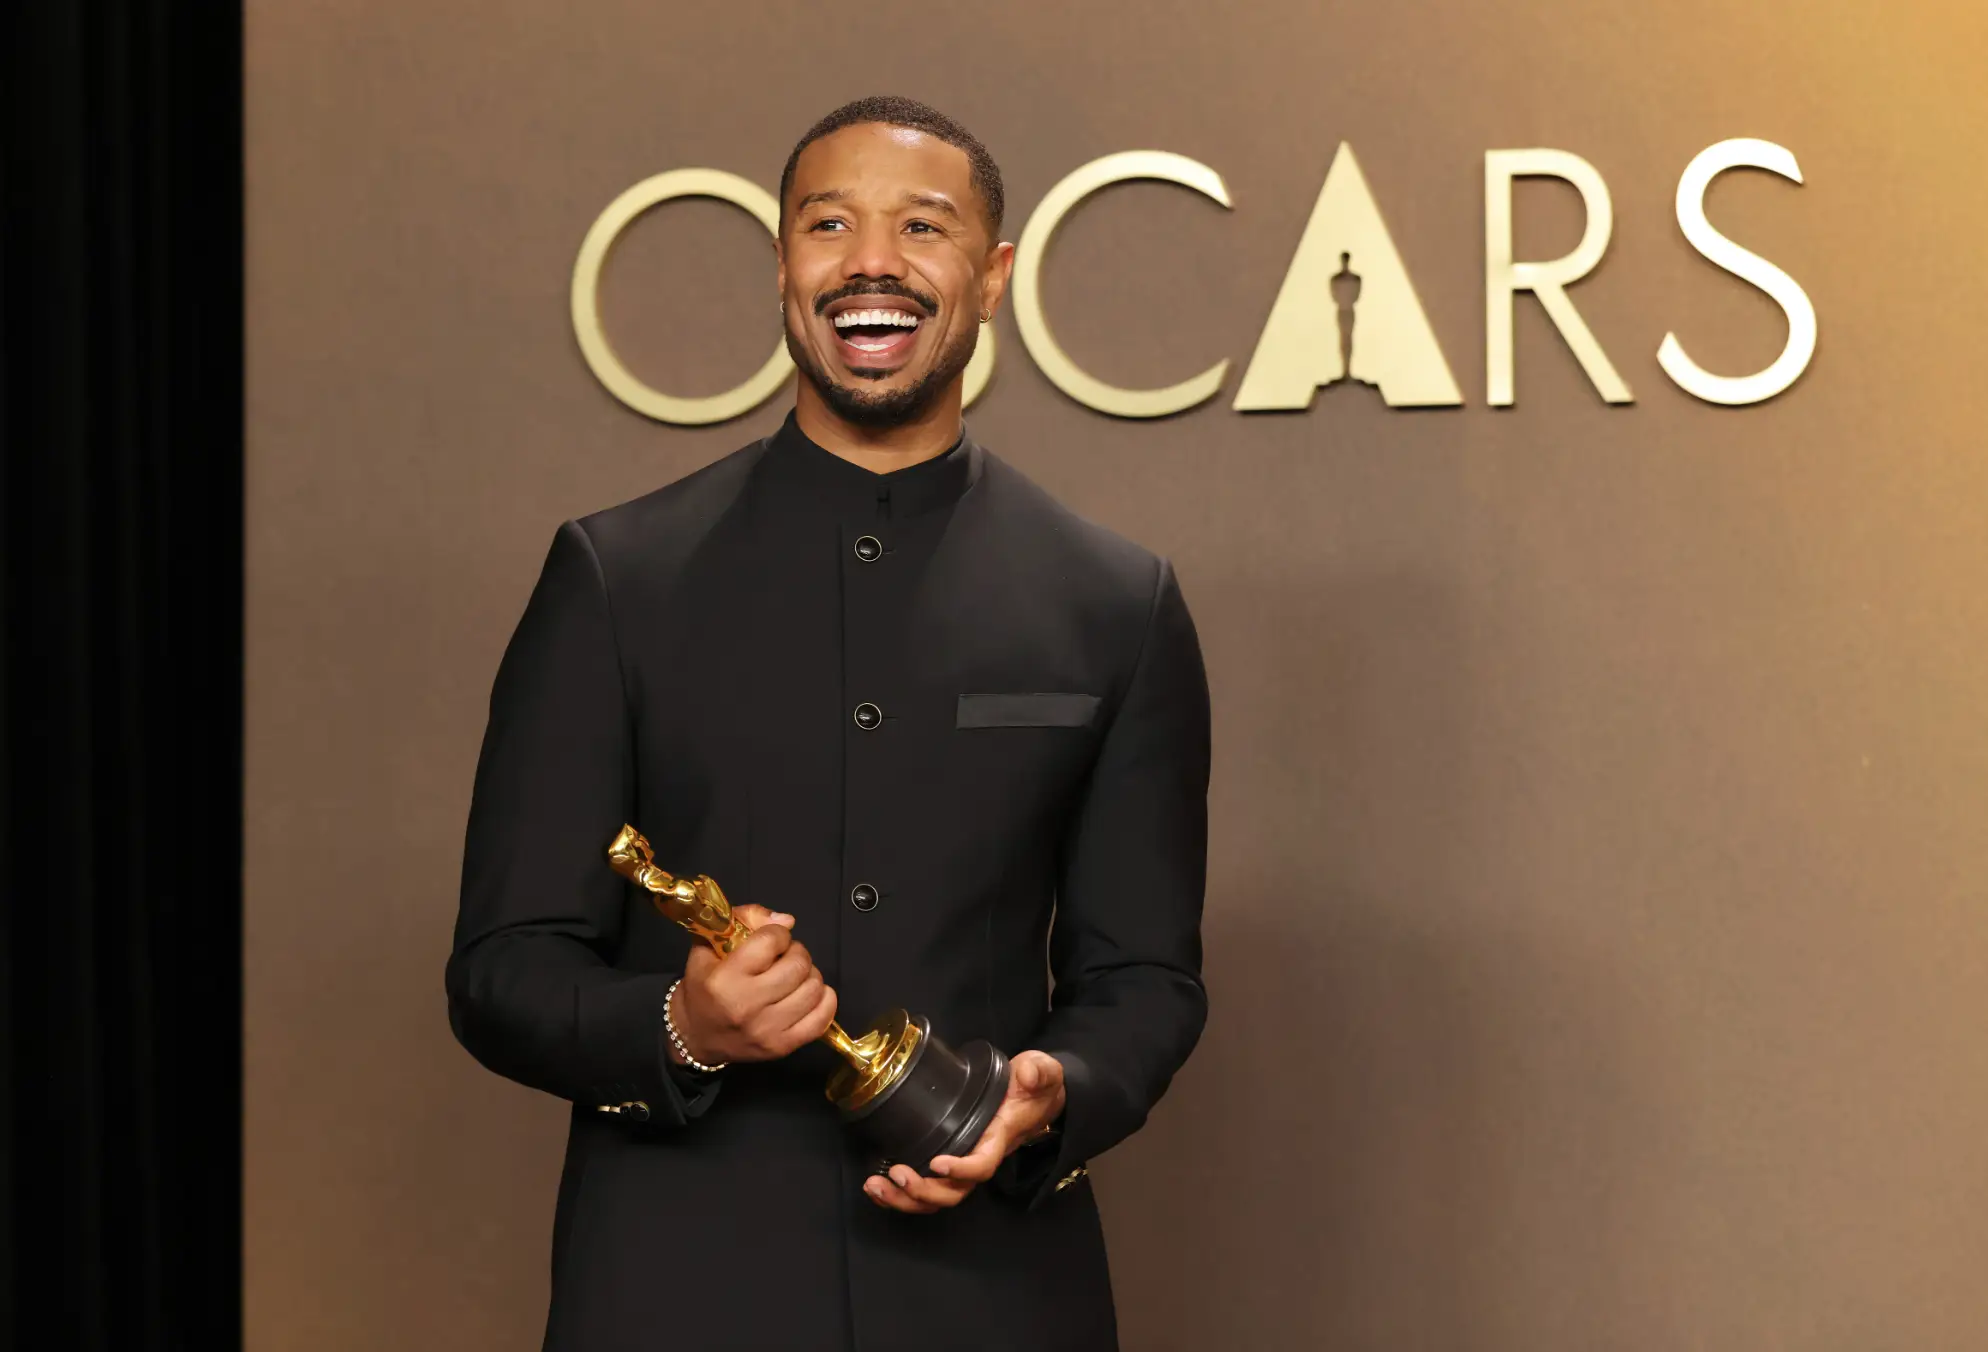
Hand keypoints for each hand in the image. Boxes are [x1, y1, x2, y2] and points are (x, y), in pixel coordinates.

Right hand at [668, 904, 837, 1064]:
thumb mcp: (708, 946)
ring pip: (814, 988)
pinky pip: (822, 1018)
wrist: (695, 1037)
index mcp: (725, 979)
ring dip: (810, 974)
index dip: (778, 933)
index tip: (772, 939)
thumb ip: (745, 920)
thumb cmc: (703, 987)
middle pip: (798, 964)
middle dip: (796, 952)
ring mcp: (767, 1030)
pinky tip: (809, 993)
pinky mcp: (782, 1047)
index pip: (771, 941)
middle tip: (786, 956)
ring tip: (795, 976)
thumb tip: (788, 921)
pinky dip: (824, 1000)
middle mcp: (746, 1006)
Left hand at [863, 1050, 1066, 1214]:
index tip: (937, 1163)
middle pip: (953, 1193)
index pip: (982, 1164)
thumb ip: (1038, 1071)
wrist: (1036, 1097)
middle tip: (896, 1174)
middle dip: (922, 1191)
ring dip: (904, 1198)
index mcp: (999, 1138)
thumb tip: (1027, 1076)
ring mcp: (964, 1162)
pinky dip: (900, 1194)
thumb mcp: (1043, 1071)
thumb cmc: (1035, 1086)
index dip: (961, 1170)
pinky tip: (877, 1188)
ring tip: (875, 1186)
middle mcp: (980, 1157)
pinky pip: (928, 1188)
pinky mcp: (950, 1158)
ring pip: (936, 1197)